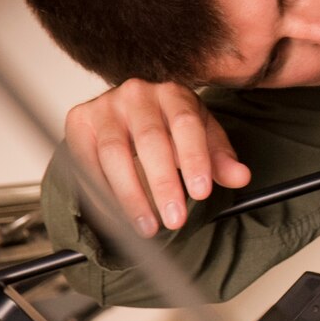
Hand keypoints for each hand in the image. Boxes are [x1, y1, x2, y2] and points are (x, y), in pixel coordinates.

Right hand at [62, 79, 251, 234]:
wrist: (127, 111)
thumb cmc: (168, 126)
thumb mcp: (201, 136)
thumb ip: (219, 158)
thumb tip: (240, 177)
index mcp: (173, 93)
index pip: (187, 124)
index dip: (195, 159)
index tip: (201, 193)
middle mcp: (137, 94)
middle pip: (150, 141)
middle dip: (163, 184)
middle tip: (175, 220)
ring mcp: (105, 106)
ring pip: (114, 153)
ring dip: (130, 195)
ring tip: (146, 227)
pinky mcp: (79, 121)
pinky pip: (86, 162)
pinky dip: (101, 194)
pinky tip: (116, 217)